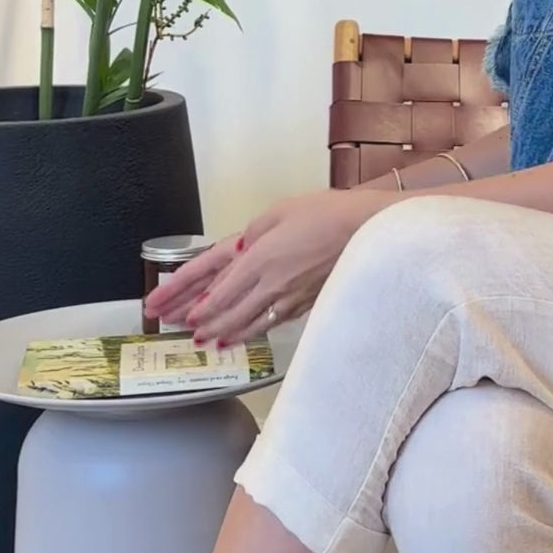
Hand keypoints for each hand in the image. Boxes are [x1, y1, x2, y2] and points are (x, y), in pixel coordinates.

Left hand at [163, 188, 395, 346]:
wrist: (367, 230)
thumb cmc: (327, 213)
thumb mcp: (281, 209)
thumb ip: (255, 230)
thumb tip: (240, 248)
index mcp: (260, 258)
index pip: (221, 291)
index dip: (201, 308)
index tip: (185, 317)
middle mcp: (272, 284)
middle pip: (232, 314)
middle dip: (206, 327)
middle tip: (188, 334)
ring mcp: (292, 297)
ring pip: (253, 324)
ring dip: (228, 335)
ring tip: (212, 342)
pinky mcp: (309, 302)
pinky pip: (275, 321)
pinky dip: (256, 331)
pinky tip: (251, 333)